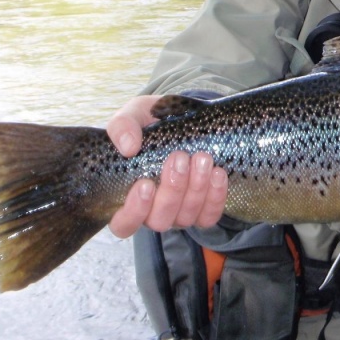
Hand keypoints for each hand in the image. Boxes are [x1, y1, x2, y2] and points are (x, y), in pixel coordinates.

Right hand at [106, 95, 227, 237]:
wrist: (180, 120)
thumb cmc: (148, 124)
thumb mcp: (132, 116)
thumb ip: (122, 127)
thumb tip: (128, 147)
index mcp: (126, 197)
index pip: (124, 223)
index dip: (134, 211)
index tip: (145, 183)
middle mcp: (152, 211)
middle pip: (159, 220)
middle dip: (173, 189)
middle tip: (180, 158)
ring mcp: (178, 214)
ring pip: (186, 217)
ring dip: (196, 188)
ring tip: (202, 158)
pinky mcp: (202, 210)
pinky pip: (209, 215)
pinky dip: (215, 196)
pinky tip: (217, 173)